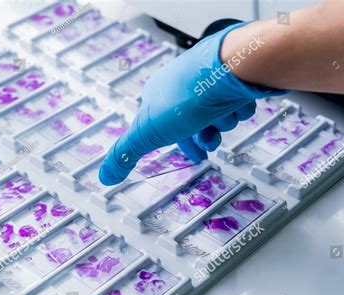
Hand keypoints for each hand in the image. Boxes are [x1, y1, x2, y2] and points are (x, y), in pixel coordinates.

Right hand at [99, 22, 285, 185]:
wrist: (228, 69)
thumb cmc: (186, 97)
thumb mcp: (147, 133)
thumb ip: (125, 154)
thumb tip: (105, 176)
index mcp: (158, 95)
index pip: (166, 125)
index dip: (181, 144)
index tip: (195, 157)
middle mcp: (183, 85)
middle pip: (194, 122)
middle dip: (204, 136)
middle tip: (211, 143)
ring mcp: (208, 79)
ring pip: (217, 113)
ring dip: (222, 122)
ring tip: (223, 119)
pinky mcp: (233, 76)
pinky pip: (237, 99)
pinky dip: (238, 108)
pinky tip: (236, 106)